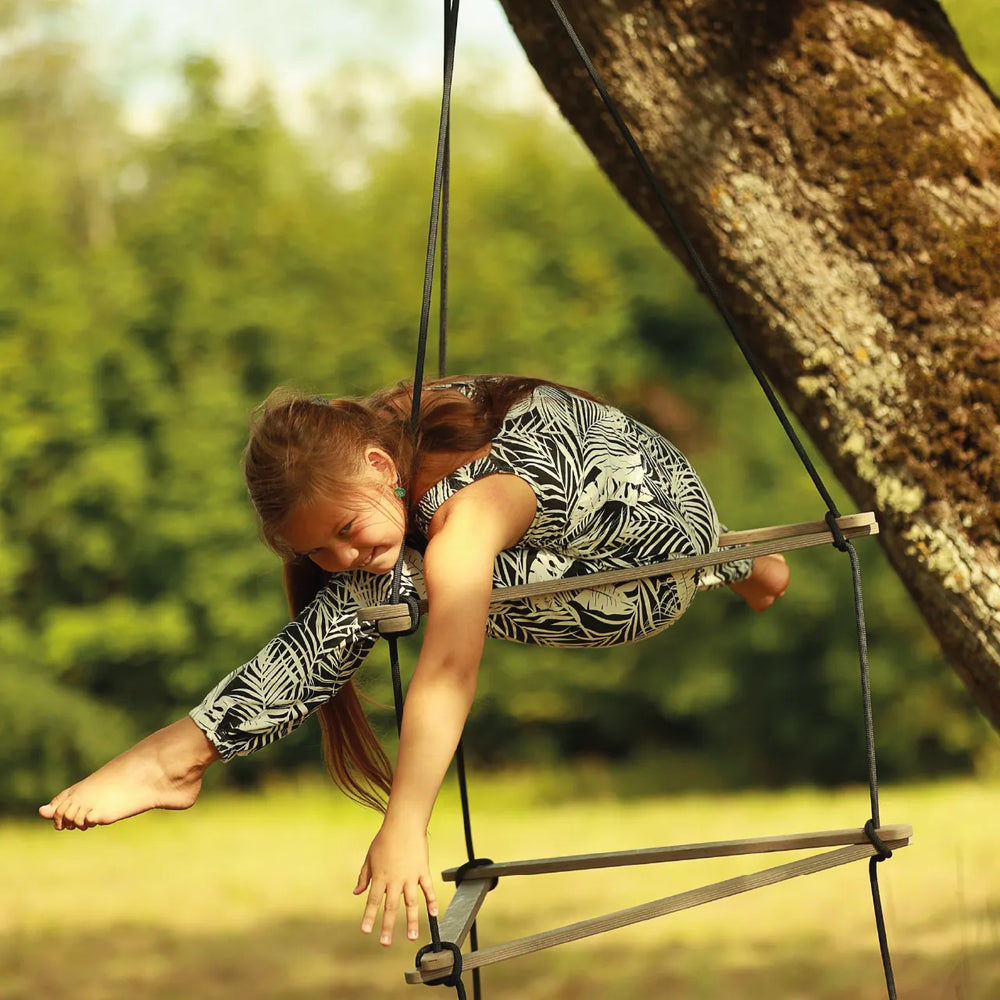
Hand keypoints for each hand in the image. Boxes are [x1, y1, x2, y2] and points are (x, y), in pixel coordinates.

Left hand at [354, 818, 437, 945]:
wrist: (404, 823)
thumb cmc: (385, 839)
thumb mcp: (370, 857)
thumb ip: (364, 876)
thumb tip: (357, 892)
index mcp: (380, 876)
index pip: (372, 901)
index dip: (369, 917)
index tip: (366, 931)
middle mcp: (395, 879)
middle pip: (391, 907)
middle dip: (388, 926)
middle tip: (385, 943)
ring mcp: (410, 876)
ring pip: (411, 902)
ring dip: (411, 921)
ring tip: (411, 937)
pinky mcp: (423, 871)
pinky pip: (428, 889)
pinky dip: (431, 901)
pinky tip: (433, 914)